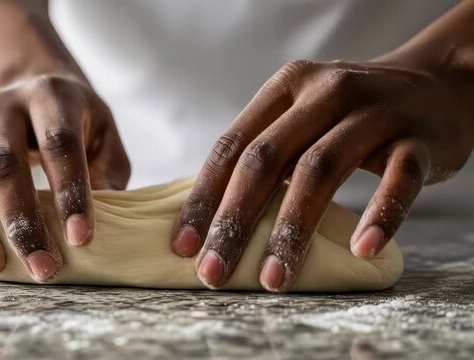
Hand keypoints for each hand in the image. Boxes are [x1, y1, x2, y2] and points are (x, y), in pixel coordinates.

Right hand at [0, 75, 129, 280]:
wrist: (43, 86)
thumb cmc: (81, 122)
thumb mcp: (106, 134)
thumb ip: (107, 170)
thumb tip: (101, 219)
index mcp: (51, 99)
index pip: (60, 147)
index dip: (70, 193)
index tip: (80, 238)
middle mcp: (5, 106)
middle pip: (3, 164)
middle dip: (21, 220)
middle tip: (42, 269)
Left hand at [172, 58, 472, 290]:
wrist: (434, 83)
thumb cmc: (350, 115)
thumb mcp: (303, 115)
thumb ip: (265, 151)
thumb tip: (211, 215)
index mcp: (286, 88)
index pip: (233, 145)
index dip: (205, 197)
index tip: (184, 245)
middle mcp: (325, 92)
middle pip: (267, 160)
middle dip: (235, 220)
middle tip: (214, 270)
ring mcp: (373, 113)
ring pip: (322, 170)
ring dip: (292, 229)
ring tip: (274, 278)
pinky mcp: (417, 139)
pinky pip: (397, 179)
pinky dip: (380, 214)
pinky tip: (361, 249)